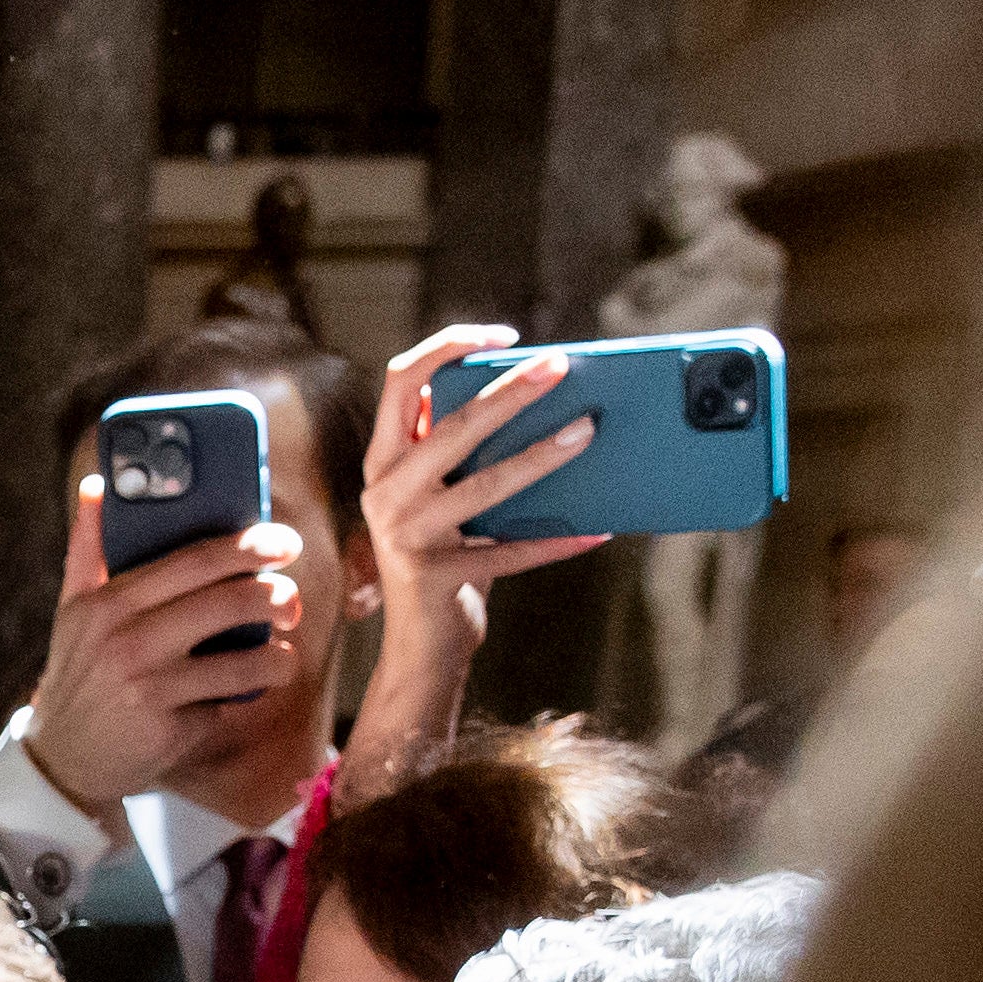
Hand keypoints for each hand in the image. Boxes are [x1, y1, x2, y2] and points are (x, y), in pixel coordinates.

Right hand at [21, 498, 303, 818]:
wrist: (63, 760)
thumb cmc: (79, 674)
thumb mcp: (72, 610)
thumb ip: (89, 548)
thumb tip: (97, 485)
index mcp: (108, 604)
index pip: (193, 561)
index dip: (248, 547)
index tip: (284, 542)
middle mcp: (128, 642)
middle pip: (228, 602)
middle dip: (276, 596)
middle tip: (291, 601)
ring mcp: (150, 688)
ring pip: (244, 659)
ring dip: (278, 655)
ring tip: (280, 654)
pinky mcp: (170, 729)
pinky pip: (230, 702)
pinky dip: (248, 694)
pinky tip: (248, 689)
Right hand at [357, 321, 611, 688]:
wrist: (420, 646)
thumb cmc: (445, 557)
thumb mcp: (439, 495)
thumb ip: (456, 448)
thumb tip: (531, 389)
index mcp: (383, 461)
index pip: (400, 380)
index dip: (446, 346)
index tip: (500, 335)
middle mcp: (384, 493)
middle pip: (452, 425)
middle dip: (510, 390)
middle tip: (559, 366)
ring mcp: (405, 536)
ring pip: (486, 485)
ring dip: (544, 455)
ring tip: (589, 432)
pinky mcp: (434, 576)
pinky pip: (509, 552)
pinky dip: (558, 541)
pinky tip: (599, 529)